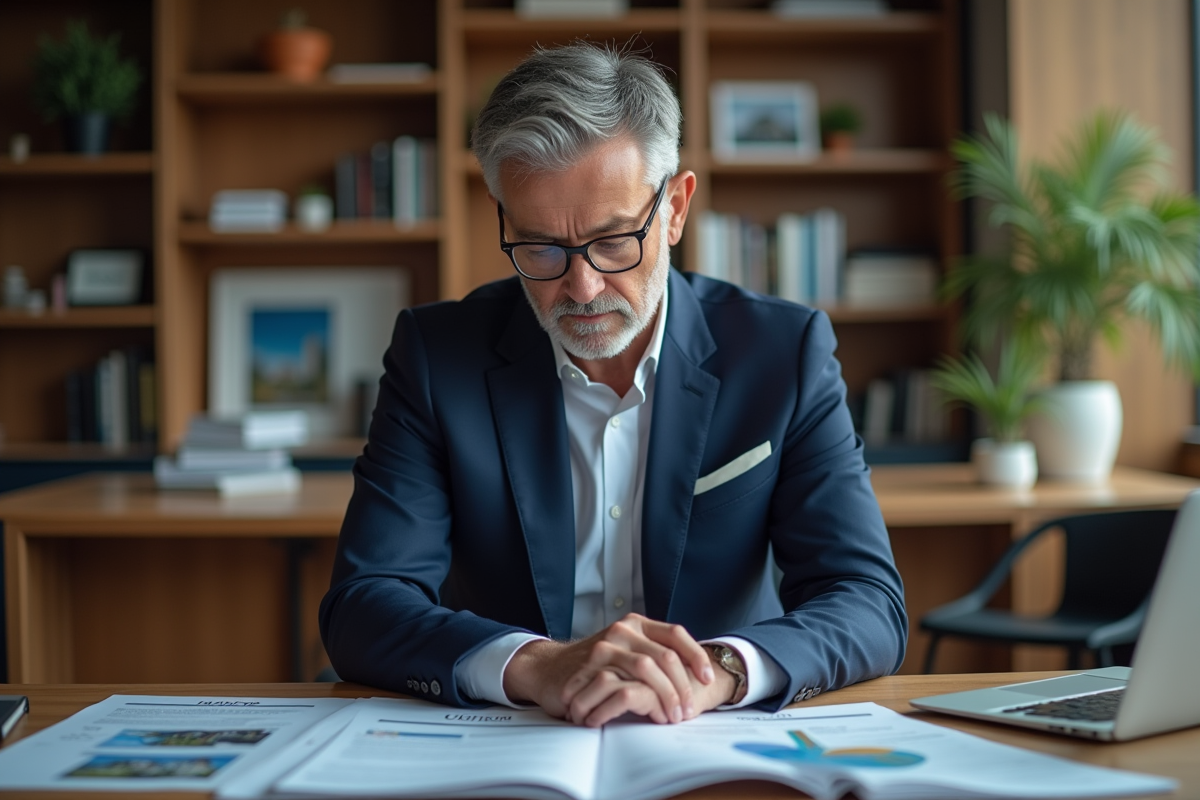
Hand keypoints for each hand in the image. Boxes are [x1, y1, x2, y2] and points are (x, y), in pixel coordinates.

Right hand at [559, 641, 739, 726]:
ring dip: (665, 696)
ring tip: (669, 717)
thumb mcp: (626, 651)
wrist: (549, 669)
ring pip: (649, 668)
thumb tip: (692, 675)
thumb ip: (652, 654)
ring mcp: (607, 646)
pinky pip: (624, 683)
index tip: (707, 678)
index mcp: (636, 624)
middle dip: (682, 686)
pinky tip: (643, 715)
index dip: (696, 656)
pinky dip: (639, 703)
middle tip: (687, 710)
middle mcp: (623, 630)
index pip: (676, 634)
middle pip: (666, 655)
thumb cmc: (593, 667)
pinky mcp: (592, 665)